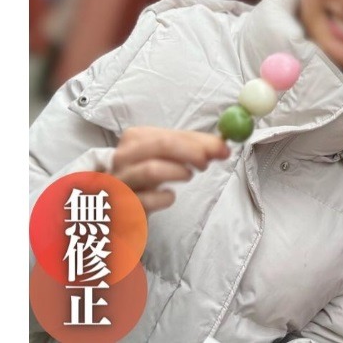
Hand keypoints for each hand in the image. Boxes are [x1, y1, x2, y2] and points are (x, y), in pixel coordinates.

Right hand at [111, 126, 230, 214]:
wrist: (120, 208)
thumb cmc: (147, 179)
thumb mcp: (166, 158)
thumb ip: (192, 148)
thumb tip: (222, 145)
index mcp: (135, 139)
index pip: (170, 134)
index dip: (199, 140)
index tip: (222, 148)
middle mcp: (123, 157)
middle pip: (161, 145)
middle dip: (191, 151)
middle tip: (207, 162)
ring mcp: (121, 181)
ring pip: (152, 170)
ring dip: (178, 171)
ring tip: (188, 175)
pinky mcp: (122, 205)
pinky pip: (147, 200)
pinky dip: (164, 198)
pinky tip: (169, 196)